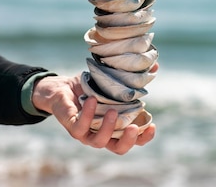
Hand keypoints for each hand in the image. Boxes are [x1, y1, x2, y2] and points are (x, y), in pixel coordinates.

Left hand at [31, 69, 156, 153]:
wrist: (60, 88)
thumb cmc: (89, 87)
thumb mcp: (113, 80)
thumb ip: (132, 77)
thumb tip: (155, 66)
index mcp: (114, 127)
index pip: (133, 140)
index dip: (144, 137)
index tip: (153, 126)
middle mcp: (101, 134)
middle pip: (118, 148)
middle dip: (127, 141)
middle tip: (133, 127)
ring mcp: (86, 133)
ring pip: (99, 142)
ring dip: (107, 129)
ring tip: (112, 112)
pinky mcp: (71, 126)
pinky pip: (80, 126)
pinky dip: (87, 114)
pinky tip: (92, 100)